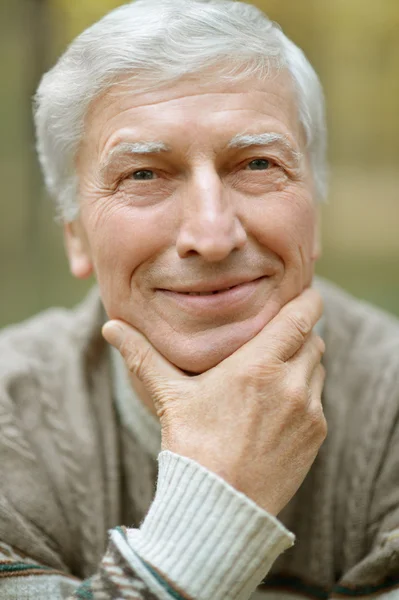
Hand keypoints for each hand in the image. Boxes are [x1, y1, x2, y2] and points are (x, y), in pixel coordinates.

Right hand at [102, 288, 326, 515]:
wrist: (220, 506)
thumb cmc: (193, 447)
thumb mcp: (169, 396)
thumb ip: (142, 355)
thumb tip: (110, 327)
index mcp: (257, 365)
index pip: (301, 316)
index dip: (306, 300)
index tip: (300, 295)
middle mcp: (290, 383)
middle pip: (312, 339)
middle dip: (296, 335)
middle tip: (273, 341)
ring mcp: (308, 410)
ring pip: (317, 368)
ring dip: (300, 364)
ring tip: (270, 376)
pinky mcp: (316, 434)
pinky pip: (318, 399)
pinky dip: (304, 394)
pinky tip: (275, 408)